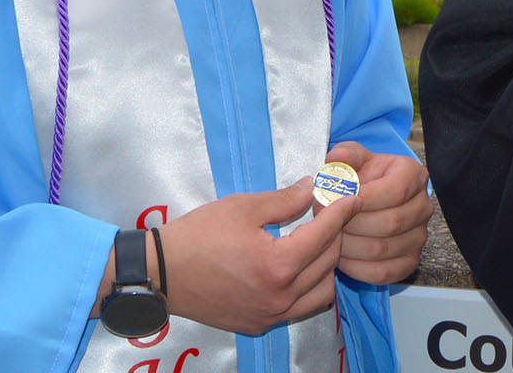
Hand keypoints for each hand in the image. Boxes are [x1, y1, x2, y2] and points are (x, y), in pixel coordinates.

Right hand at [156, 180, 358, 334]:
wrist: (161, 274)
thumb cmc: (198, 236)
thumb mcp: (242, 207)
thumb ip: (284, 199)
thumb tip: (312, 188)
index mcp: (278, 265)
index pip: (324, 234)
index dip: (341, 210)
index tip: (350, 195)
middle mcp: (280, 297)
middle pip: (328, 261)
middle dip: (335, 232)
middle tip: (329, 211)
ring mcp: (271, 315)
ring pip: (322, 291)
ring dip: (327, 264)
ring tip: (316, 240)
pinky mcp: (260, 324)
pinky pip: (301, 308)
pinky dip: (310, 287)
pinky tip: (299, 267)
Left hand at [324, 141, 430, 283]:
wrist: (370, 201)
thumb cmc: (362, 178)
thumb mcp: (353, 158)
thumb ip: (345, 155)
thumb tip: (336, 159)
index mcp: (414, 175)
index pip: (398, 190)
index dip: (366, 198)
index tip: (339, 200)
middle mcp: (423, 206)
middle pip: (390, 222)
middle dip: (352, 223)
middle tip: (327, 221)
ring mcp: (419, 237)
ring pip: (383, 249)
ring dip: (350, 246)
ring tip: (330, 237)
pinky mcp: (410, 261)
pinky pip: (382, 273)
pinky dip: (356, 268)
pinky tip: (341, 256)